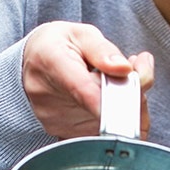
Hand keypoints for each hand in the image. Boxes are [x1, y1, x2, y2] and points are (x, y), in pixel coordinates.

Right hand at [22, 21, 153, 138]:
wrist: (29, 65)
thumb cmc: (56, 46)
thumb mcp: (80, 34)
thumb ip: (104, 50)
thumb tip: (124, 69)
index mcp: (52, 63)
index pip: (85, 91)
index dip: (117, 98)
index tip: (140, 88)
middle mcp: (49, 98)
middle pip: (105, 110)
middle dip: (133, 92)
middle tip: (137, 68)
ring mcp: (55, 121)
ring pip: (110, 125)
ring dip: (127, 105)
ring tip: (118, 81)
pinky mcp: (62, 135)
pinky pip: (103, 134)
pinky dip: (116, 119)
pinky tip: (111, 99)